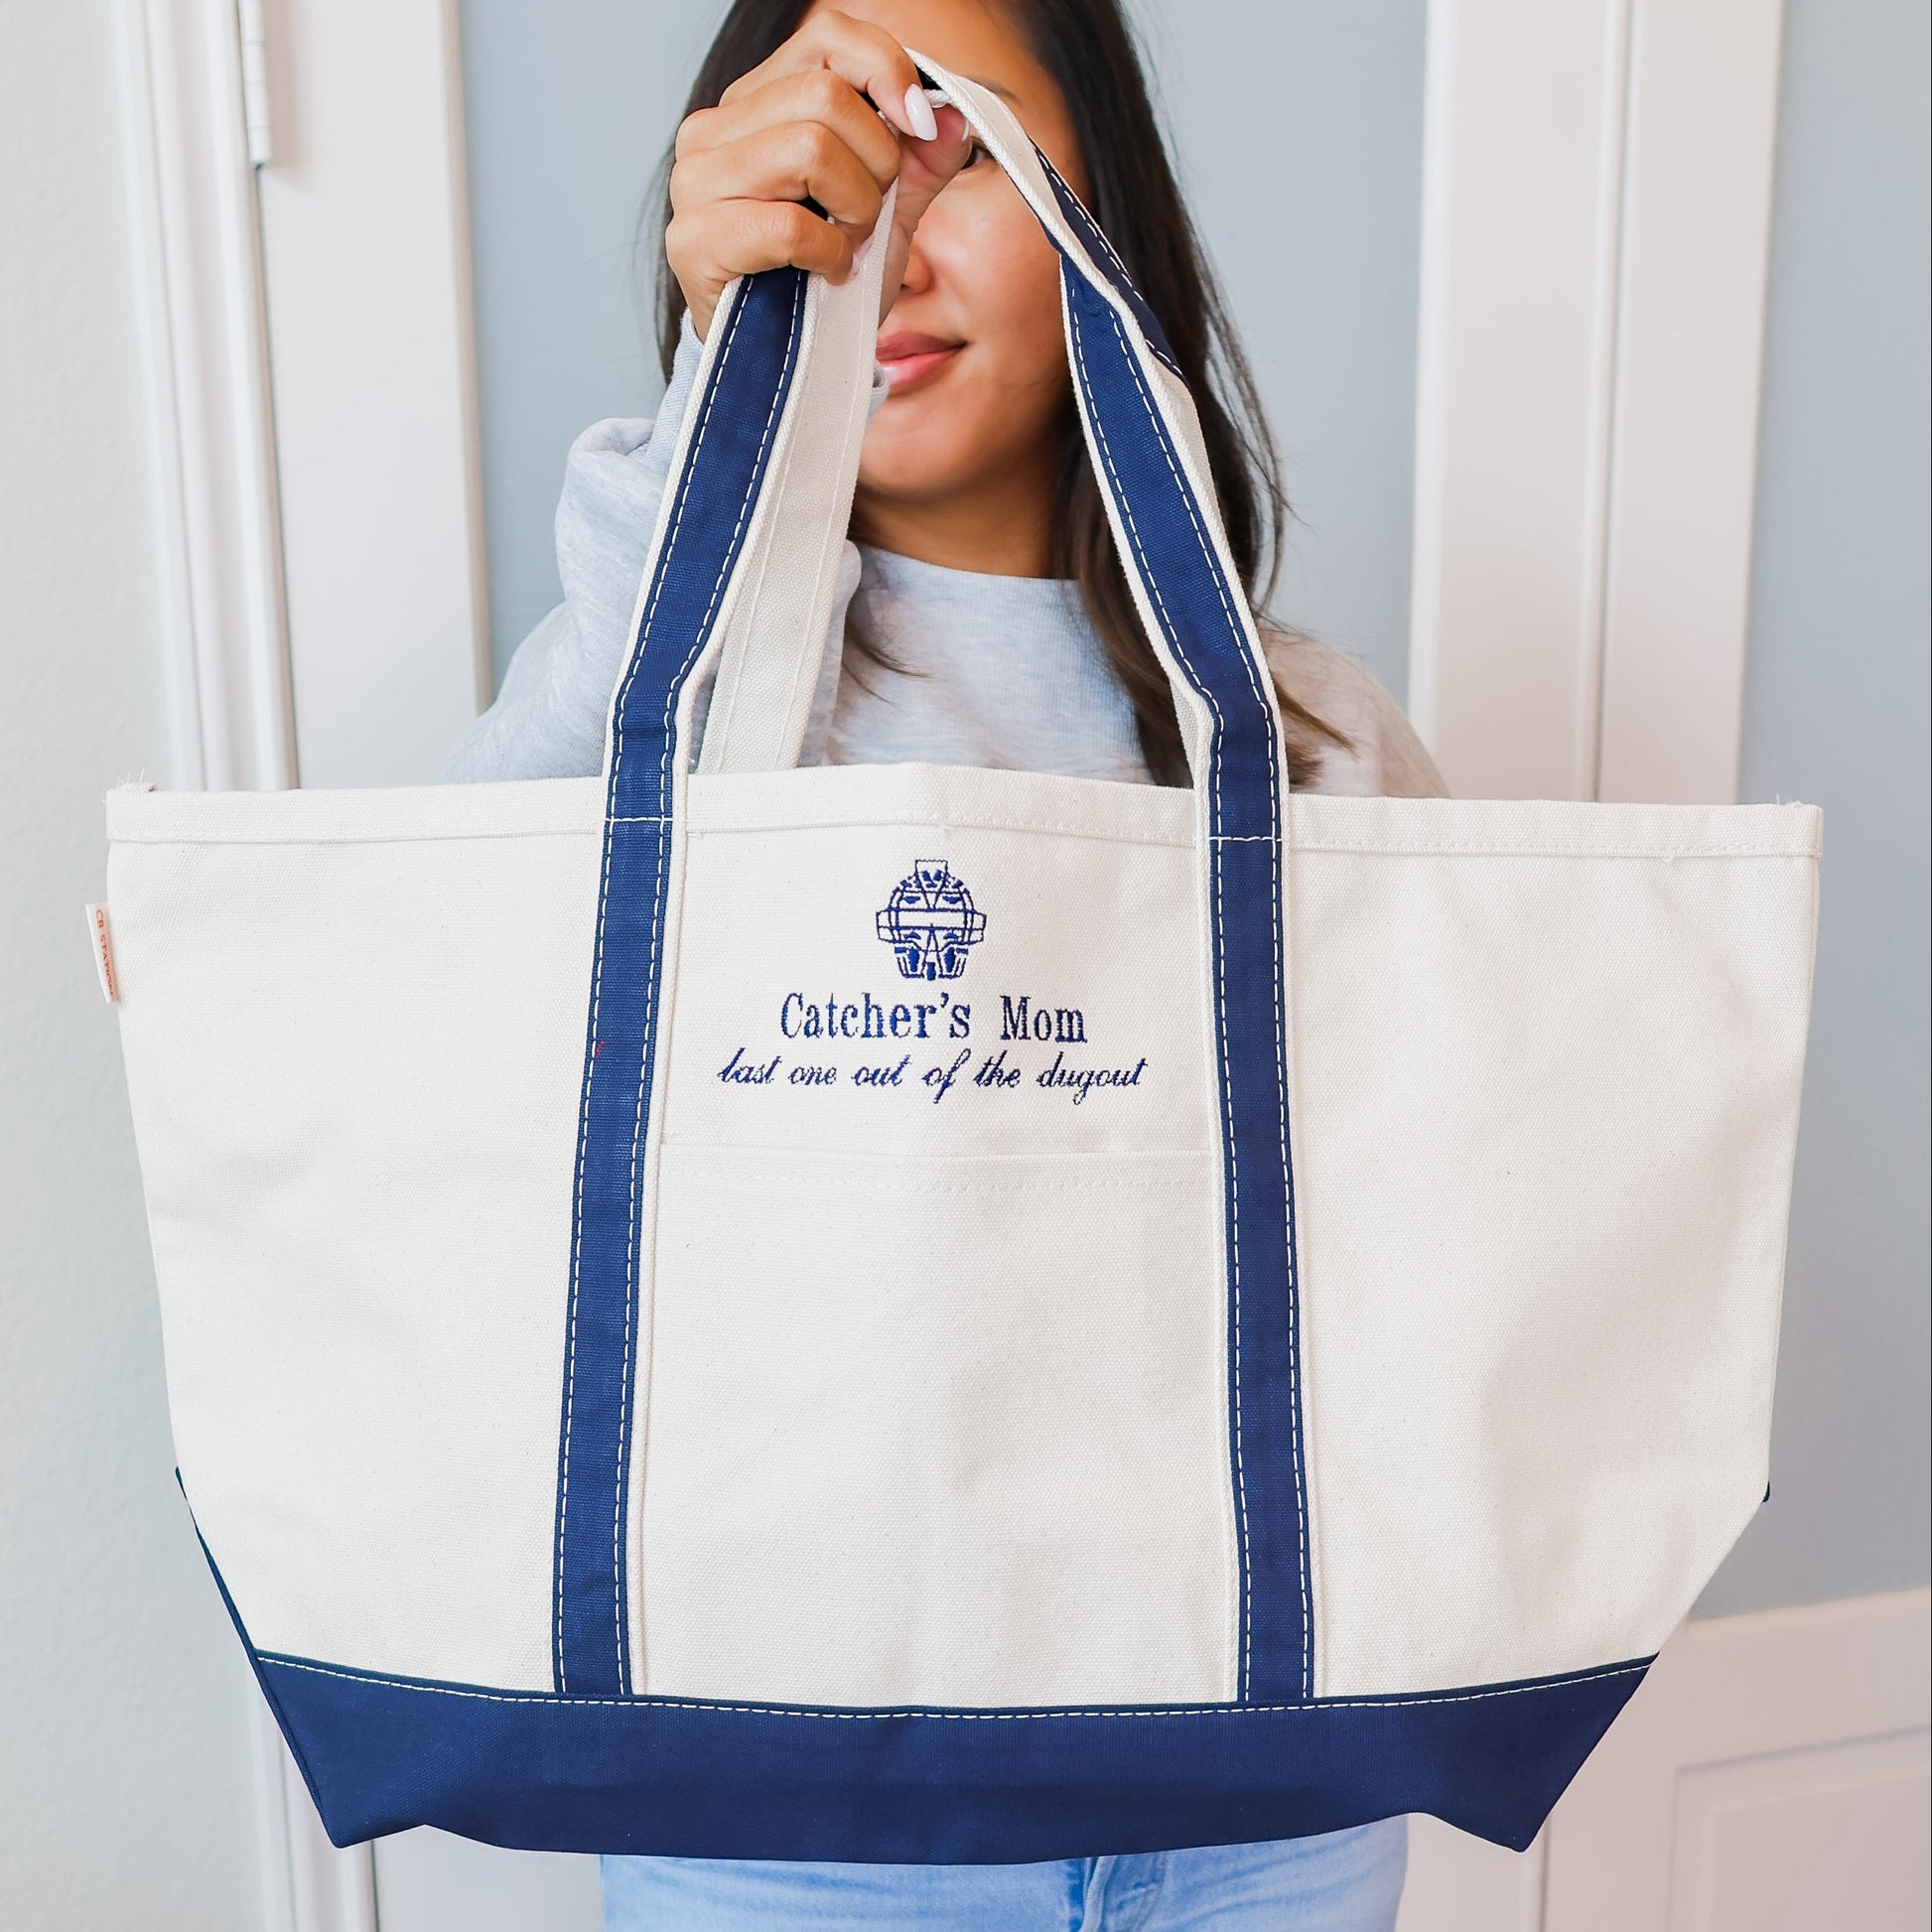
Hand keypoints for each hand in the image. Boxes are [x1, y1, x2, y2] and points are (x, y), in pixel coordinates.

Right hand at [667, 10, 972, 340]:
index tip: (919, 127)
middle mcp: (715, 129)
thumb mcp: (888, 209)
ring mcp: (696, 182)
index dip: (886, 70)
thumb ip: (920, 159)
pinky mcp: (695, 240)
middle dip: (876, 162)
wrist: (792, 363)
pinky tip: (828, 271)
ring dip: (854, 207)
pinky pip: (789, 224)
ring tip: (848, 243)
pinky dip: (828, 252)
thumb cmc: (825, 278)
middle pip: (825, 96)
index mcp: (758, 102)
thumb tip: (951, 117)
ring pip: (809, 149)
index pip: (826, 38)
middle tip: (871, 214)